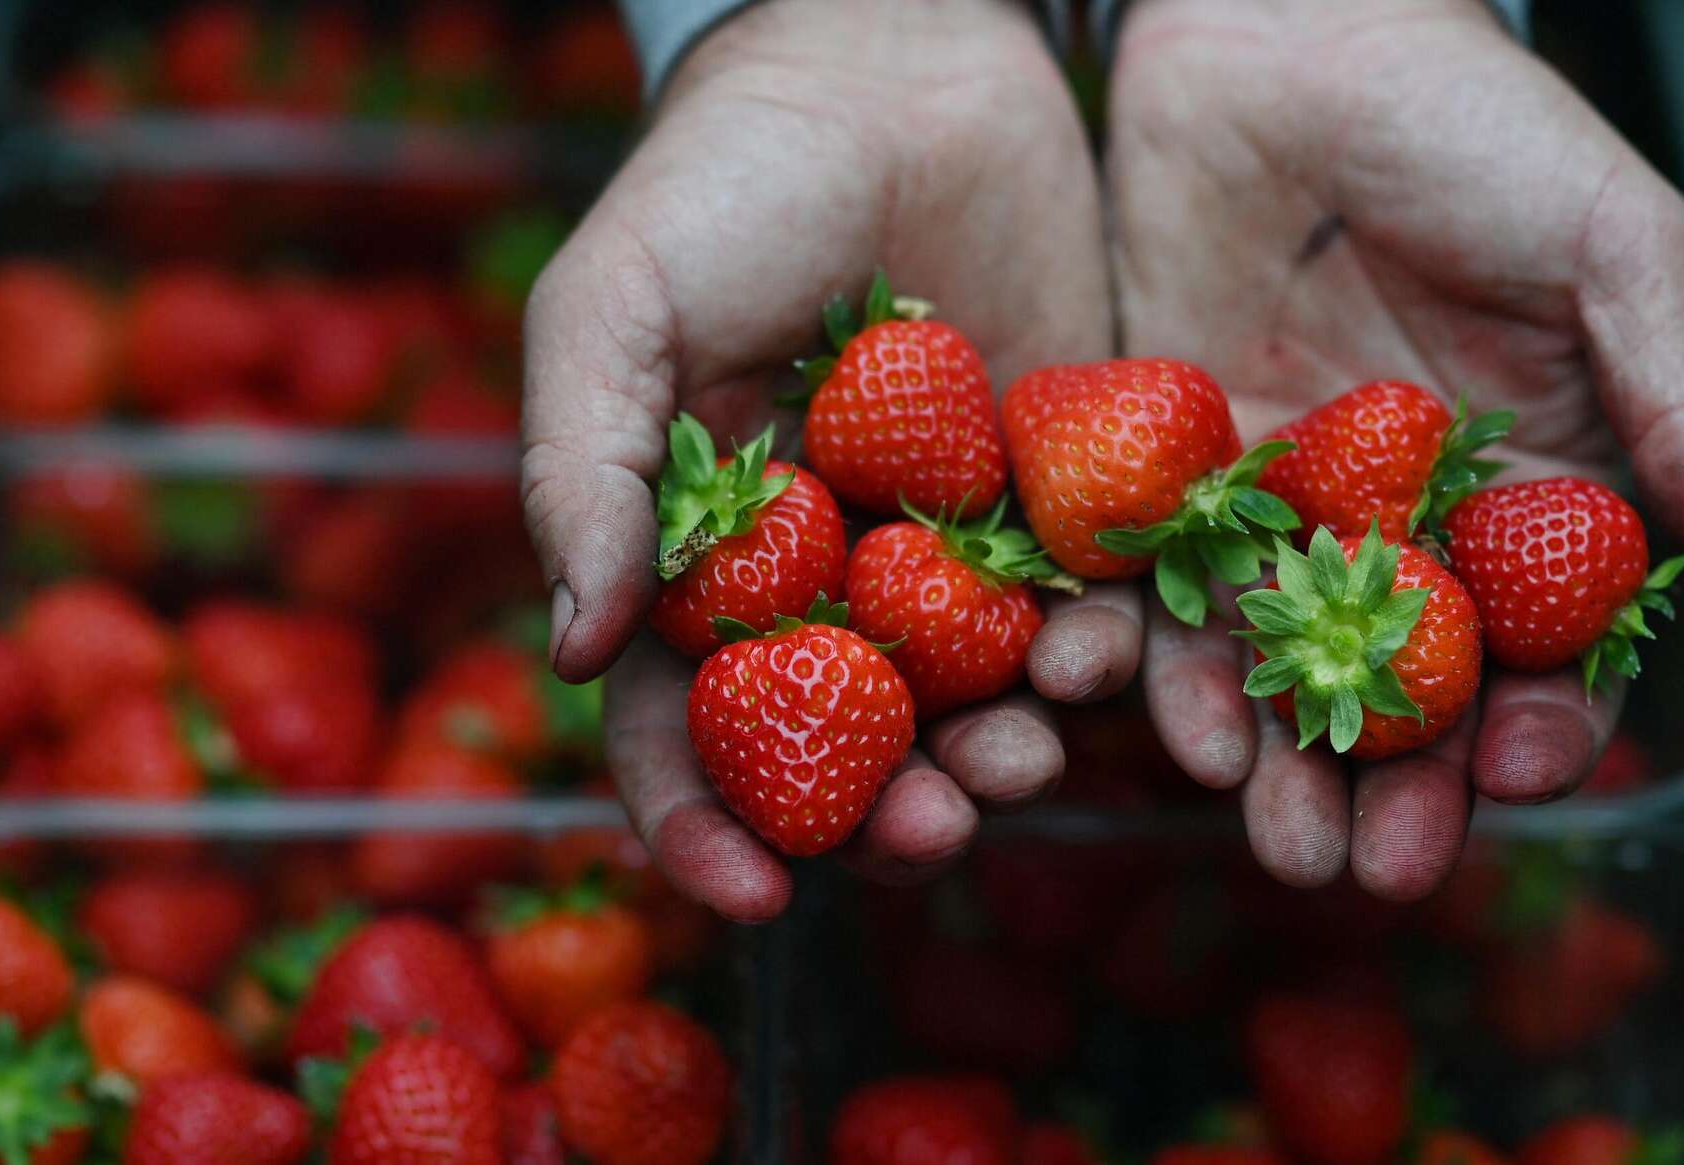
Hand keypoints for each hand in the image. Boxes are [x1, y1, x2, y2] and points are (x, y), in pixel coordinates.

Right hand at [521, 0, 1111, 920]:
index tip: (749, 894)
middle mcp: (823, 578)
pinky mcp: (1059, 497)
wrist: (898, 55)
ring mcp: (946, 546)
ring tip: (1031, 761)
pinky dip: (1097, 659)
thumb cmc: (726, 181)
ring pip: (971, 701)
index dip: (702, 824)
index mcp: (701, 563)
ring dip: (999, 758)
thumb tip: (575, 655)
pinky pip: (1082, 607)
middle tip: (932, 835)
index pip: (684, 727)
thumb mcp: (614, 308)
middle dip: (881, 818)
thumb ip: (582, 473)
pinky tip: (1108, 666)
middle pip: (844, 747)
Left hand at [1100, 0, 1683, 898]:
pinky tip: (1139, 712)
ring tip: (1264, 833)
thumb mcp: (1613, 242)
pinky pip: (1156, 584)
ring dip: (1270, 756)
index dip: (1545, 716)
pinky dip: (1148, 655)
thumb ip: (1679, 397)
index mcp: (1529, 481)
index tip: (1528, 771)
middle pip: (1404, 685)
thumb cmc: (1472, 118)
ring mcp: (1280, 501)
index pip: (1550, 638)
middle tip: (1367, 870)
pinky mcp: (1167, 470)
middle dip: (1392, 784)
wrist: (1283, 27)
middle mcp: (1403, 514)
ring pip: (1275, 660)